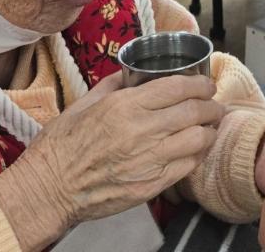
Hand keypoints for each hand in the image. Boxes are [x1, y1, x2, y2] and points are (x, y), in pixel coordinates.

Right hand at [0, 73, 222, 251]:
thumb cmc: (61, 146)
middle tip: (215, 103)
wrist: (49, 188)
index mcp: (125, 106)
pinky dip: (197, 156)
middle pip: (193, 112)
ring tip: (212, 125)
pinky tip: (197, 149)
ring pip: (196, 140)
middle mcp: (141, 131)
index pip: (177, 87)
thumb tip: (130, 75)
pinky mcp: (149, 186)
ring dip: (209, 131)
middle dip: (211, 105)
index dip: (199, 83)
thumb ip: (113, 86)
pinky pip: (185, 168)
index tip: (207, 83)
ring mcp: (147, 160)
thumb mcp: (84, 103)